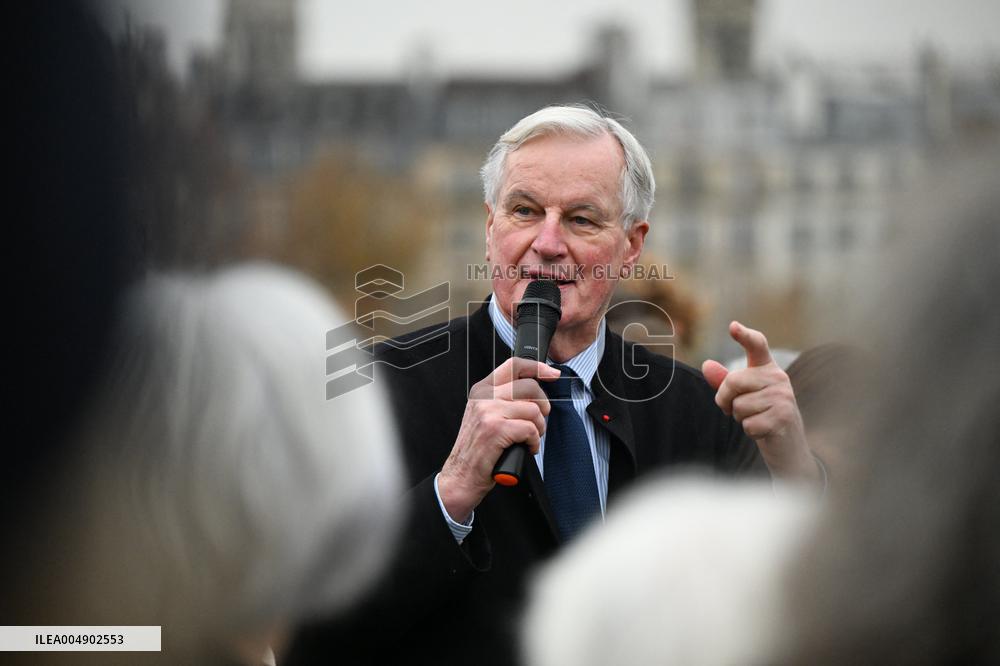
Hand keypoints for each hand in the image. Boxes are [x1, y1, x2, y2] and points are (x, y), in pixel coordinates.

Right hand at [438, 358, 559, 521]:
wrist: (461, 475)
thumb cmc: (477, 450)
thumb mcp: (485, 415)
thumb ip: (504, 400)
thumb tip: (534, 393)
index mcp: (482, 390)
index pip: (514, 366)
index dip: (538, 368)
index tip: (552, 375)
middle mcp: (484, 397)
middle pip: (530, 387)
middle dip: (543, 407)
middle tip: (538, 422)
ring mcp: (489, 412)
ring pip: (533, 410)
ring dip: (539, 428)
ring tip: (530, 439)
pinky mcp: (496, 429)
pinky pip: (530, 429)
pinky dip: (534, 442)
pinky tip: (527, 448)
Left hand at [702, 321, 818, 481]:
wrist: (789, 448)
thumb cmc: (762, 417)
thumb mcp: (743, 397)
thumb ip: (725, 382)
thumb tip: (706, 365)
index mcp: (768, 370)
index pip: (757, 346)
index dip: (745, 336)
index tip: (733, 326)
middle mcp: (779, 378)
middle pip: (734, 381)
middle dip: (725, 400)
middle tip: (733, 410)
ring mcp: (783, 397)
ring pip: (739, 405)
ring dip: (740, 418)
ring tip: (756, 419)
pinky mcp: (783, 417)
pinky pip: (748, 423)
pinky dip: (750, 431)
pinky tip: (764, 431)